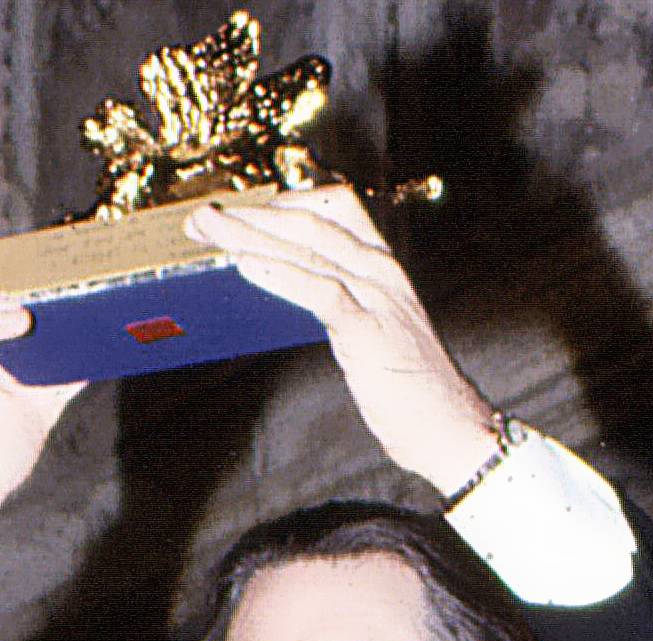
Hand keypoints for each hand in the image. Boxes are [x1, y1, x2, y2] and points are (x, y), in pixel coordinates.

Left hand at [185, 185, 499, 495]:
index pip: (334, 207)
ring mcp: (377, 297)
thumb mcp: (373, 332)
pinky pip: (318, 291)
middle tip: (203, 218)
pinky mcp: (369, 330)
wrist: (449, 427)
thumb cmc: (409, 389)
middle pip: (309, 221)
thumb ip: (340, 305)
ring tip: (210, 233)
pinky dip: (278, 274)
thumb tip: (288, 293)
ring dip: (251, 237)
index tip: (240, 208)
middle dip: (251, 216)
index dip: (283, 201)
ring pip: (307, 248)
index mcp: (384, 266)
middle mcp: (381, 271)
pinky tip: (245, 267)